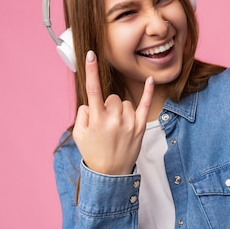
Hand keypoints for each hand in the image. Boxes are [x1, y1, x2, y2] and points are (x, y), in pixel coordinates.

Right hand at [72, 50, 153, 174]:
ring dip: (120, 110)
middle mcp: (114, 119)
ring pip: (124, 102)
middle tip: (105, 123)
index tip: (91, 54)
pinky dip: (148, 92)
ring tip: (116, 128)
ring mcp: (129, 123)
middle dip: (107, 105)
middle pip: (111, 97)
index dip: (91, 71)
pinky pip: (145, 105)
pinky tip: (151, 80)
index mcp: (96, 119)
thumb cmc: (93, 152)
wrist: (110, 174)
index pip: (93, 90)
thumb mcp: (78, 134)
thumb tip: (92, 102)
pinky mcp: (140, 127)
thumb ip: (83, 114)